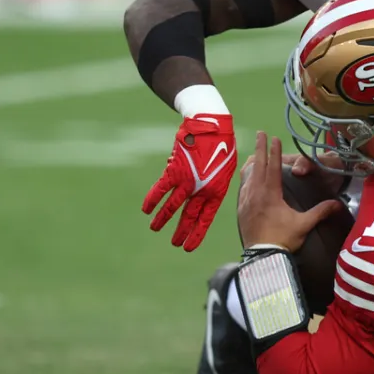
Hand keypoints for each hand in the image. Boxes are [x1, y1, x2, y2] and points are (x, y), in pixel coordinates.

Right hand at [142, 114, 236, 250]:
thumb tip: (204, 191)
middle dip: (180, 232)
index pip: (205, 218)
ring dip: (162, 219)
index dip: (197, 233)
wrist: (212, 126)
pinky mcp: (174, 170)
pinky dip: (152, 199)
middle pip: (188, 216)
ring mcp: (187, 182)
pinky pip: (160, 189)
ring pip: (172, 206)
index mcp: (216, 192)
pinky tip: (146, 209)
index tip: (190, 247)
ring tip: (155, 228)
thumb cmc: (223, 145)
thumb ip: (215, 183)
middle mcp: (201, 190)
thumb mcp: (227, 167)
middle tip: (175, 244)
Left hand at [238, 133, 343, 251]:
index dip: (274, 151)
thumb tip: (339, 204)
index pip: (272, 167)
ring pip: (248, 176)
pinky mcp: (241, 210)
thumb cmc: (283, 239)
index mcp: (271, 194)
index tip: (274, 137)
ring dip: (253, 162)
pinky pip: (243, 187)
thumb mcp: (304, 224)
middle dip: (260, 148)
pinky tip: (247, 178)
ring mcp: (246, 201)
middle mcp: (256, 193)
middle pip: (258, 166)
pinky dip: (246, 177)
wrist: (261, 257)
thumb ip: (320, 212)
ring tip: (254, 153)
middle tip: (260, 133)